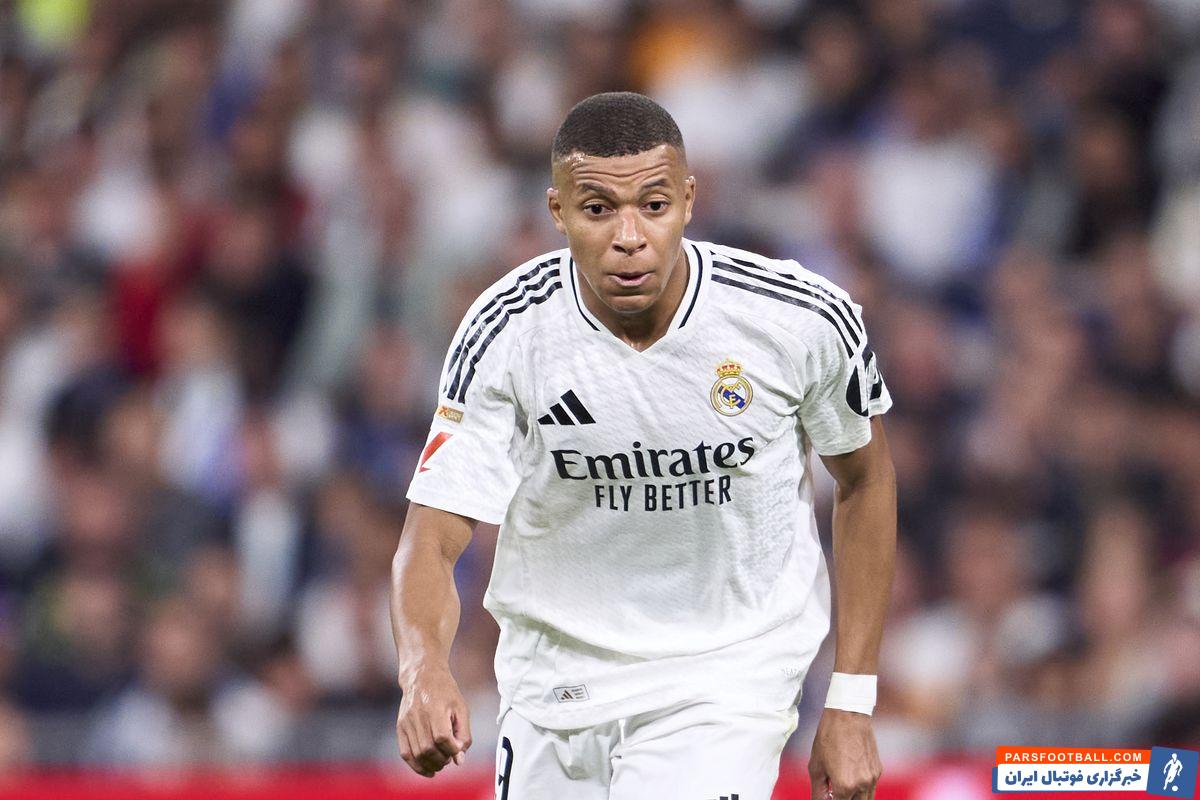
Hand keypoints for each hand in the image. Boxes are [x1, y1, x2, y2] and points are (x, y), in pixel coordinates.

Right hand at [396, 663, 472, 777]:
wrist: (422, 676)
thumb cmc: (445, 692)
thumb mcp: (461, 708)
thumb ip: (463, 734)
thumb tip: (459, 760)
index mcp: (435, 709)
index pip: (442, 737)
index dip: (452, 749)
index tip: (458, 749)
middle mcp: (418, 716)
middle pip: (428, 749)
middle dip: (442, 760)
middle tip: (449, 759)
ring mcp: (406, 722)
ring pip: (417, 754)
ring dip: (431, 765)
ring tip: (441, 763)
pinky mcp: (400, 727)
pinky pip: (405, 753)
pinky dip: (416, 766)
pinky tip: (428, 770)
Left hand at [808, 709, 881, 799]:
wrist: (848, 715)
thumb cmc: (828, 737)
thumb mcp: (816, 766)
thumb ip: (818, 791)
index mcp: (845, 786)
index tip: (827, 796)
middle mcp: (862, 785)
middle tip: (833, 794)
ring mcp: (873, 778)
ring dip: (854, 799)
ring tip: (840, 790)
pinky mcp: (878, 770)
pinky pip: (871, 788)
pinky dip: (861, 789)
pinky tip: (849, 778)